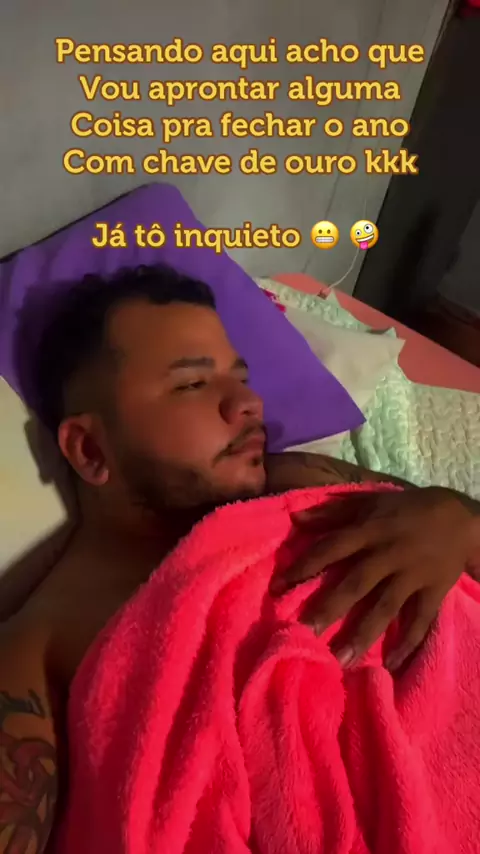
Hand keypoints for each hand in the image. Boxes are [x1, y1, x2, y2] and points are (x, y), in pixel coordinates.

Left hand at [272, 488, 479, 670]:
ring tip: (341, 660)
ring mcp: (412, 575)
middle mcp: (388, 554)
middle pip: (355, 583)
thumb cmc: (407, 510)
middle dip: (329, 608)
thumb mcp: (369, 501)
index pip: (331, 548)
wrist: (461, 517)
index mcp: (369, 530)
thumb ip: (332, 512)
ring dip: (363, 634)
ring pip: (385, 608)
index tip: (277, 588)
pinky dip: (407, 644)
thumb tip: (296, 519)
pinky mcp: (433, 592)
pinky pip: (420, 621)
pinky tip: (389, 665)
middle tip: (304, 633)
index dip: (304, 567)